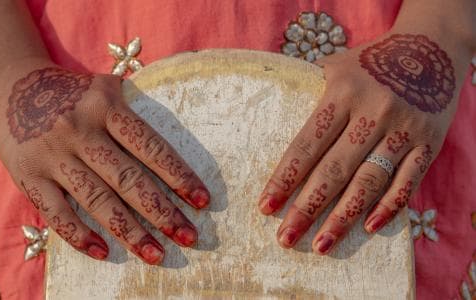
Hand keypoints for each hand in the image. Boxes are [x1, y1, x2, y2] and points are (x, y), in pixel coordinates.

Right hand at [0, 67, 209, 264]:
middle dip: (162, 212)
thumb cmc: (74, 93)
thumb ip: (135, 113)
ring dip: (130, 231)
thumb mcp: (105, 89)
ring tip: (156, 254)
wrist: (13, 84)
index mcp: (106, 106)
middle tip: (188, 236)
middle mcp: (80, 130)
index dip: (179, 176)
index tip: (202, 201)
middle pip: (129, 179)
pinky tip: (104, 252)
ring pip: (98, 200)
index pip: (151, 147)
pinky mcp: (29, 176)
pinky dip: (80, 236)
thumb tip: (172, 152)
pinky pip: (56, 213)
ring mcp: (54, 155)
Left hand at [258, 32, 469, 253]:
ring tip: (320, 245)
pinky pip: (408, 181)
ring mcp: (403, 130)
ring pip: (368, 182)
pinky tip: (367, 228)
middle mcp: (373, 113)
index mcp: (343, 93)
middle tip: (285, 238)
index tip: (266, 206)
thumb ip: (309, 91)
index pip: (307, 144)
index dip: (285, 178)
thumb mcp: (336, 65)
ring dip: (342, 217)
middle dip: (306, 208)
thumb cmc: (372, 60)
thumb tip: (277, 119)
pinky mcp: (428, 143)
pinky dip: (389, 206)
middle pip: (333, 170)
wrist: (432, 46)